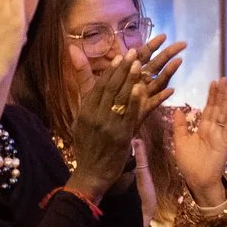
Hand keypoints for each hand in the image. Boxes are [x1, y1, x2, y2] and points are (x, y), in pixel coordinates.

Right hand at [66, 37, 181, 197]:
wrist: (92, 173)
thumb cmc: (88, 146)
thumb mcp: (81, 121)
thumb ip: (86, 100)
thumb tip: (84, 89)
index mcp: (85, 110)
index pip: (99, 85)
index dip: (112, 69)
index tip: (122, 56)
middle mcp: (94, 115)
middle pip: (110, 87)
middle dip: (123, 69)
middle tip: (135, 53)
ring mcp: (107, 125)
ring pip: (120, 98)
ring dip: (131, 79)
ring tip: (141, 64)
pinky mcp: (120, 135)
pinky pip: (131, 114)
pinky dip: (137, 100)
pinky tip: (145, 88)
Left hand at [168, 79, 226, 203]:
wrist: (197, 180)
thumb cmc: (189, 164)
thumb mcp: (180, 142)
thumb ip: (180, 127)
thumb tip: (178, 110)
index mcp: (203, 128)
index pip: (208, 108)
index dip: (211, 96)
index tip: (213, 83)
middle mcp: (213, 130)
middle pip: (218, 108)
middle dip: (220, 94)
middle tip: (223, 78)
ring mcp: (220, 135)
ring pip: (224, 114)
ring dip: (226, 101)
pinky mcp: (224, 143)